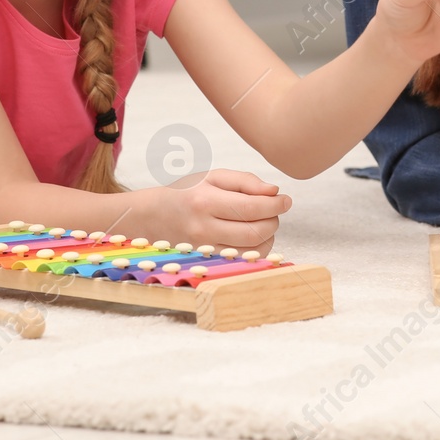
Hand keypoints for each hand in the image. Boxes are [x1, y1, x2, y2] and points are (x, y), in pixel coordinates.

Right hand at [148, 169, 291, 250]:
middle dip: (274, 219)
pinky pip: (243, 261)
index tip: (286, 200)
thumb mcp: (212, 176)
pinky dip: (257, 249)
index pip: (252, 207)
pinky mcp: (208, 262)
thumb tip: (274, 192)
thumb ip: (245, 181)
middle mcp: (204, 228)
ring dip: (268, 236)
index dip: (276, 204)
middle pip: (256, 231)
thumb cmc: (187, 192)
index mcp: (205, 201)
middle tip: (274, 209)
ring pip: (253, 250)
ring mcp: (205, 249)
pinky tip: (254, 236)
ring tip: (263, 221)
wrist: (153, 216)